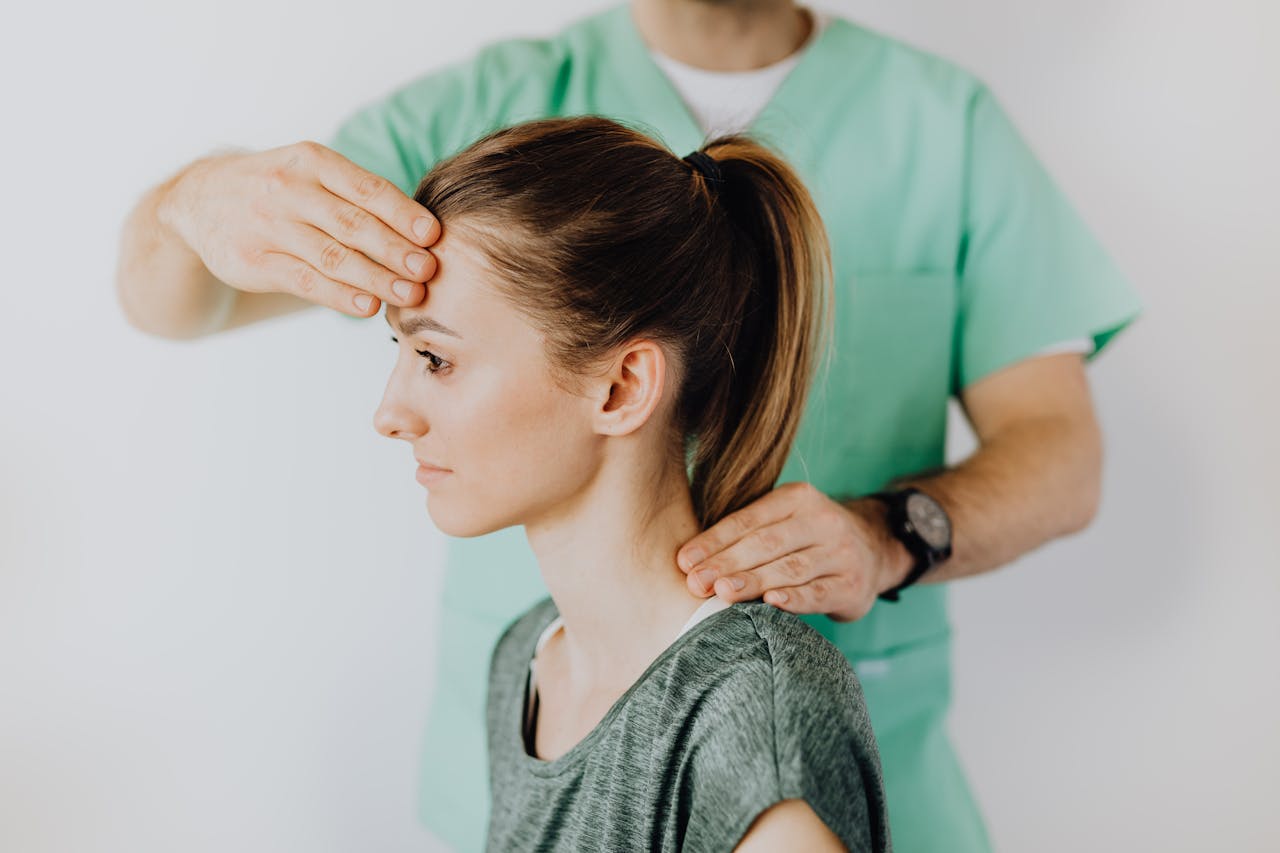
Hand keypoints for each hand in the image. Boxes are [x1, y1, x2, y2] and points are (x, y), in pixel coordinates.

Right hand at [159, 141, 440, 317]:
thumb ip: (357, 195)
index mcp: (312, 161)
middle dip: (396, 249)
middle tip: (430, 270)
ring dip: (376, 278)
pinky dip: (340, 296)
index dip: (402, 213)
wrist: (199, 201)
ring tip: (411, 295)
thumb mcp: (311, 173)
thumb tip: (425, 232)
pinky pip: (304, 281)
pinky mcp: (252, 261)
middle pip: (353, 224)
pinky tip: (368, 306)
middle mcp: (288, 189)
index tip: (434, 235)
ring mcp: (267, 225)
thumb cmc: (279, 190)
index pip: (366, 188)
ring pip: (332, 255)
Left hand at [675, 482, 915, 621]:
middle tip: (695, 583)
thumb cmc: (808, 539)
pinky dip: (795, 599)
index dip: (714, 541)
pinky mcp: (852, 585)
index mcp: (797, 498)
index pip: (748, 520)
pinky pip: (819, 592)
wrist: (874, 550)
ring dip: (753, 581)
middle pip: (766, 543)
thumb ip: (748, 532)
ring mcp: (841, 553)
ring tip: (722, 593)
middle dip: (727, 564)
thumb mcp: (785, 521)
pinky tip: (771, 603)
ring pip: (790, 568)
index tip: (684, 561)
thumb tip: (690, 559)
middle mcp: (822, 521)